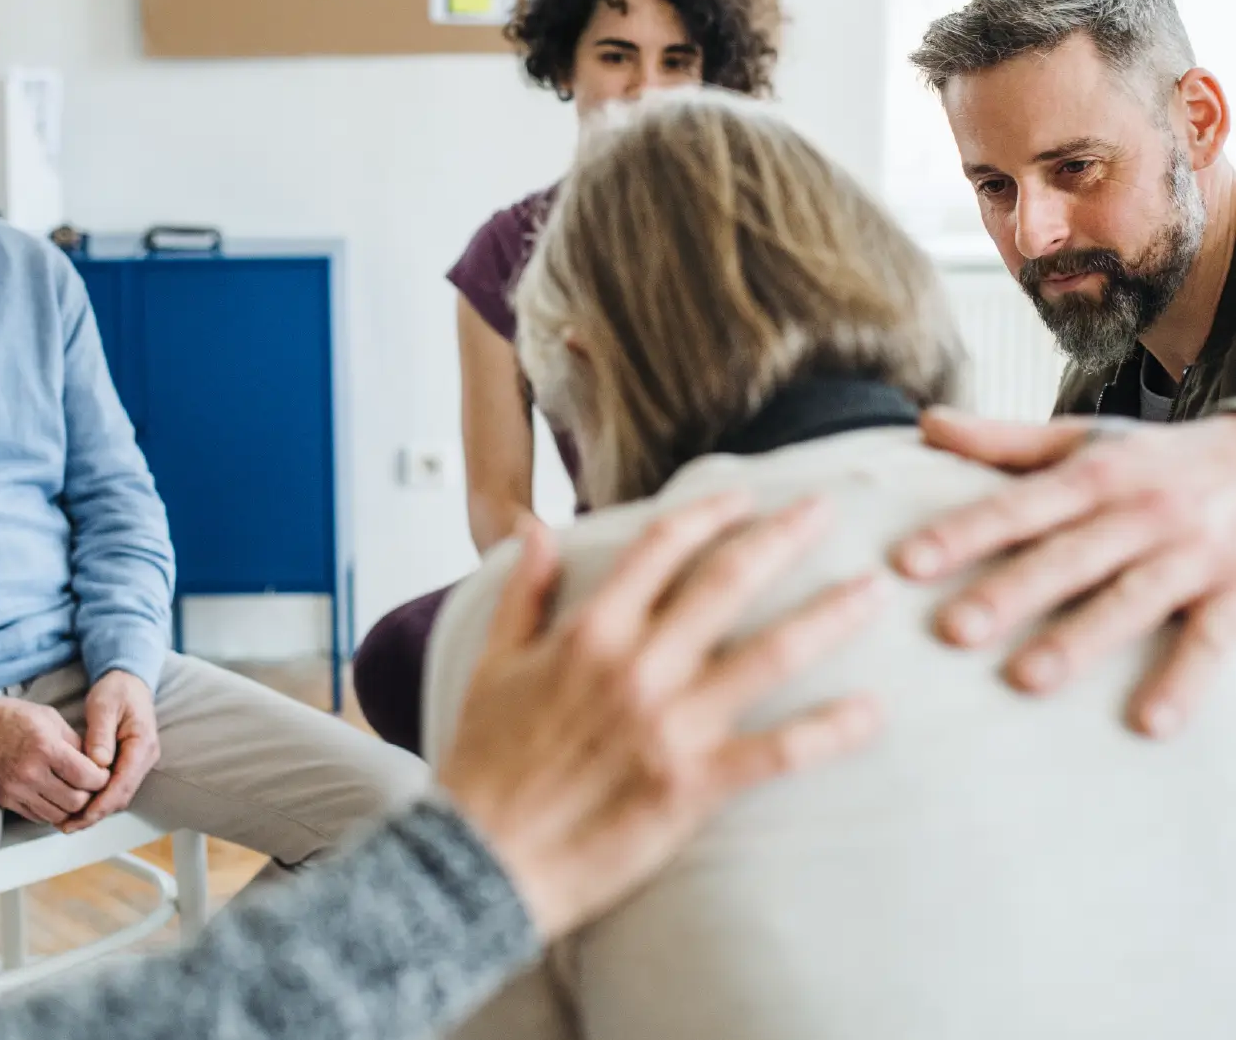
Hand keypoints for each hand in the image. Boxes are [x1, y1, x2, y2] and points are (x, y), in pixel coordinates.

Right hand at [0, 696, 109, 824]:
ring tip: (76, 791)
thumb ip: (77, 743)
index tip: (104, 773)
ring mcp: (16, 791)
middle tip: (92, 785)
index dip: (102, 779)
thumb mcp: (53, 720)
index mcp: (46, 749)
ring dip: (72, 806)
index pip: (85, 777)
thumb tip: (99, 763)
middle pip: (75, 802)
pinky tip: (57, 796)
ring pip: (58, 815)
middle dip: (90, 795)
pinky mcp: (6, 801)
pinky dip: (53, 810)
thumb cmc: (18, 719)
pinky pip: (38, 817)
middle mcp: (30, 774)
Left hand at [60, 670, 160, 833]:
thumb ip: (101, 735)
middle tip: (67, 825)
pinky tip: (78, 805)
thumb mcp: (104, 706)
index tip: (80, 817)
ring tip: (68, 821)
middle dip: (96, 814)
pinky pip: (115, 787)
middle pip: (122, 795)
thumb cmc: (116, 690)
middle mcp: (145, 756)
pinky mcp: (130, 763)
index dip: (101, 804)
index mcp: (142, 742)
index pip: (123, 782)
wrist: (129, 681)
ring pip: (119, 795)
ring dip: (96, 810)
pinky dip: (98, 800)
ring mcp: (139, 761)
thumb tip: (98, 764)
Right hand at [440, 492, 884, 939]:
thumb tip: (537, 527)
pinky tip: (874, 710)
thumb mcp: (491, 663)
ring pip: (769, 655)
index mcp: (590, 631)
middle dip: (784, 536)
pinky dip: (831, 730)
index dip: (710, 512)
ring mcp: (671, 725)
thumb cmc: (485, 763)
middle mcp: (638, 665)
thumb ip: (524, 591)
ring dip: (828, 617)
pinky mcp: (693, 786)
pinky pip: (779, 751)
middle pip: (729, 581)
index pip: (662, 545)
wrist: (482, 861)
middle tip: (826, 508)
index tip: (746, 496)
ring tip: (873, 590)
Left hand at [893, 406, 1235, 737]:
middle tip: (952, 630)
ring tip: (1026, 680)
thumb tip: (924, 423)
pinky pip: (1214, 642)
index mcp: (1097, 474)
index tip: (907, 563)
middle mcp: (1142, 512)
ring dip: (1081, 639)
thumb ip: (1004, 440)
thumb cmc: (1159, 461)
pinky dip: (1184, 682)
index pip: (1019, 506)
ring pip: (1131, 599)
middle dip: (1010, 592)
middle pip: (1068, 555)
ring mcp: (1193, 555)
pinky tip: (1149, 724)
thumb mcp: (1089, 439)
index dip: (963, 532)